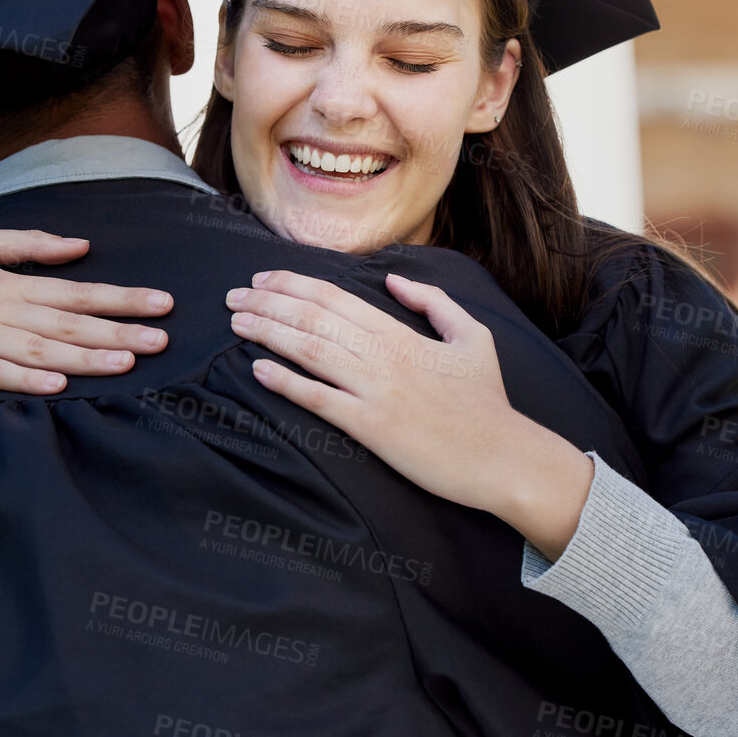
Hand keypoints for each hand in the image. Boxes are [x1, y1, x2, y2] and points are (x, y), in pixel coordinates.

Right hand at [0, 228, 172, 392]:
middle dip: (119, 331)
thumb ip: (31, 245)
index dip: (122, 298)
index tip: (162, 304)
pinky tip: (57, 386)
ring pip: (40, 350)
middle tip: (163, 339)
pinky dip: (25, 380)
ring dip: (85, 357)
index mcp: (9, 282)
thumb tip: (82, 246)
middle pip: (69, 323)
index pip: (78, 292)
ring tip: (126, 364)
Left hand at [226, 269, 593, 558]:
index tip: (263, 280)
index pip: (336, 298)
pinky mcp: (373, 428)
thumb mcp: (472, 336)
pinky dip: (286, 382)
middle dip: (268, 303)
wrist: (504, 457)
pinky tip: (258, 371)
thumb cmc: (488, 402)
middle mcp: (385, 357)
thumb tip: (393, 279)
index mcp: (403, 334)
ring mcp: (377, 392)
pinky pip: (320, 400)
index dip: (294, 285)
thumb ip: (432, 302)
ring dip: (268, 334)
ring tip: (236, 324)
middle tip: (233, 297)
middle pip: (314, 318)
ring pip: (311, 351)